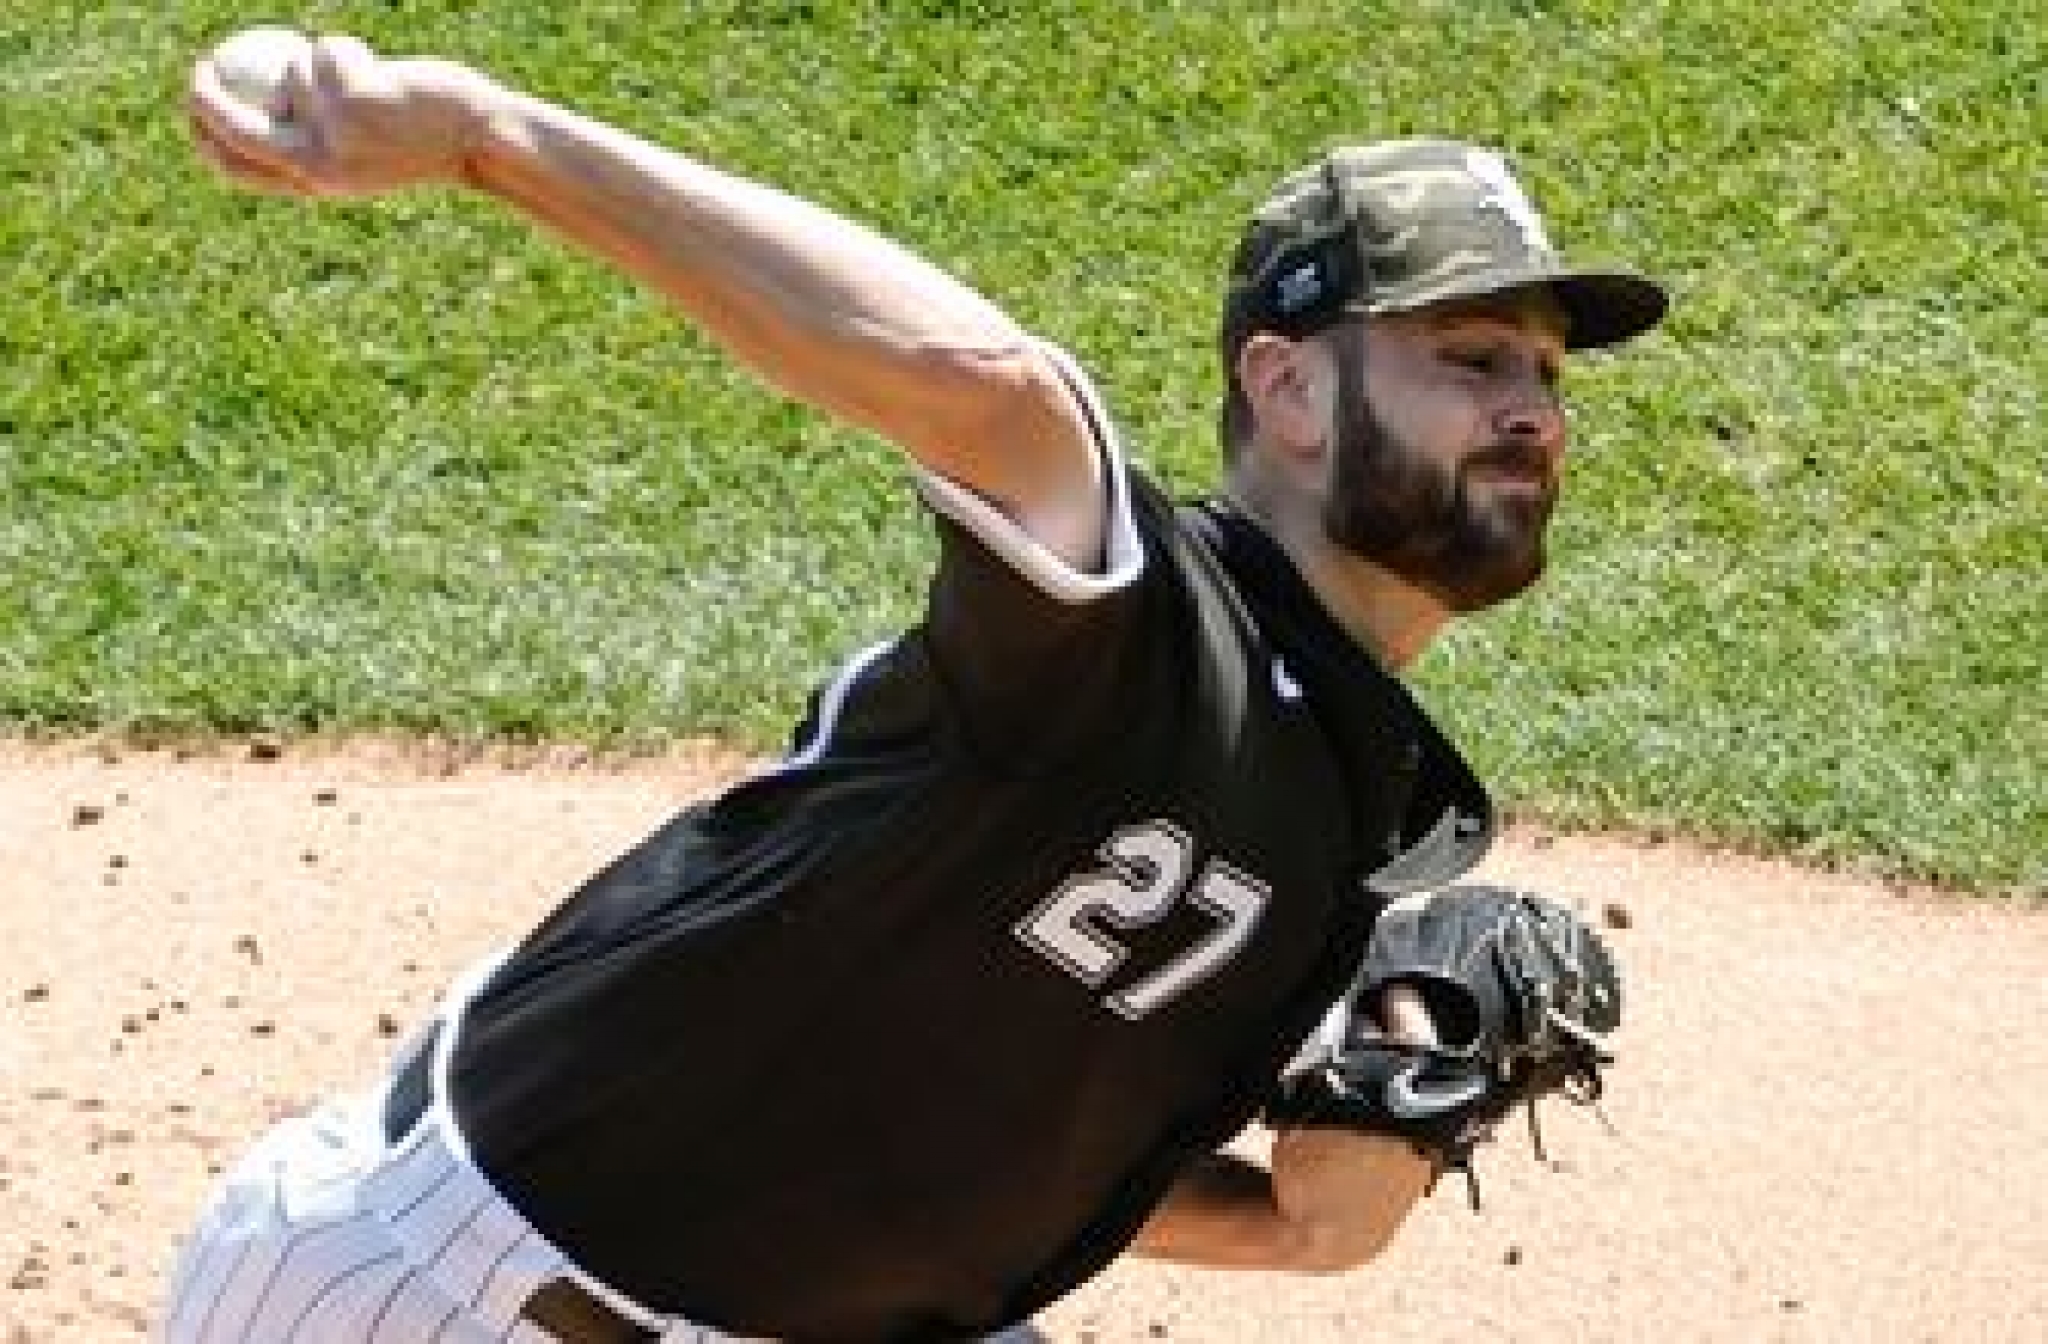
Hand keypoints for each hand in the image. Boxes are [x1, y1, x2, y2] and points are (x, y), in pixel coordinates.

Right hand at [187, 33, 492, 198]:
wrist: (479, 139)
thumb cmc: (423, 146)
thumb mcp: (362, 158)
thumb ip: (314, 145)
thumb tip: (255, 116)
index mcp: (316, 184)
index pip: (239, 168)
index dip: (203, 136)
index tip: (191, 108)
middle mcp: (319, 164)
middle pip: (235, 126)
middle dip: (204, 93)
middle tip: (203, 64)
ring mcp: (335, 128)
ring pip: (293, 70)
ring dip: (323, 62)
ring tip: (369, 81)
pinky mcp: (352, 93)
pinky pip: (328, 49)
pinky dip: (351, 49)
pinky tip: (384, 70)